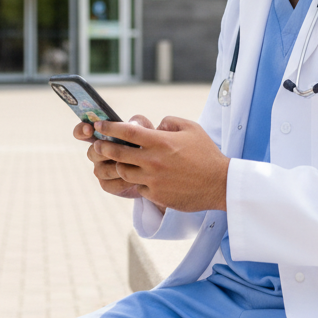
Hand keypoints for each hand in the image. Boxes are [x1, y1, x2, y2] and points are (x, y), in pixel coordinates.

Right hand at [74, 114, 160, 203]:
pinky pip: (111, 184)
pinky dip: (124, 181)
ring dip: (118, 167)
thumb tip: (132, 124)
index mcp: (100, 136)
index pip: (82, 132)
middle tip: (116, 148)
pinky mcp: (108, 185)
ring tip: (135, 164)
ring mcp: (100, 170)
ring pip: (102, 170)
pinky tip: (137, 178)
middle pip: (91, 152)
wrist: (156, 169)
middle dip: (105, 151)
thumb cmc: (146, 143)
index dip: (81, 130)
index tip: (90, 129)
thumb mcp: (145, 129)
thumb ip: (138, 123)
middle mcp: (96, 153)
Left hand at [88, 116, 229, 212]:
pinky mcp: (155, 195)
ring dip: (119, 164)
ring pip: (122, 171)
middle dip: (103, 147)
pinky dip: (136, 180)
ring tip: (119, 160)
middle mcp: (152, 161)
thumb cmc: (206, 153)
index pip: (126, 131)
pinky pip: (137, 186)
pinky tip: (139, 176)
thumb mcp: (190, 128)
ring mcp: (152, 179)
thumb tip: (154, 126)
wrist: (219, 184)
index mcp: (159, 141)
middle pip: (116, 152)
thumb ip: (168, 122)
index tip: (100, 125)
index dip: (109, 127)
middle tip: (98, 144)